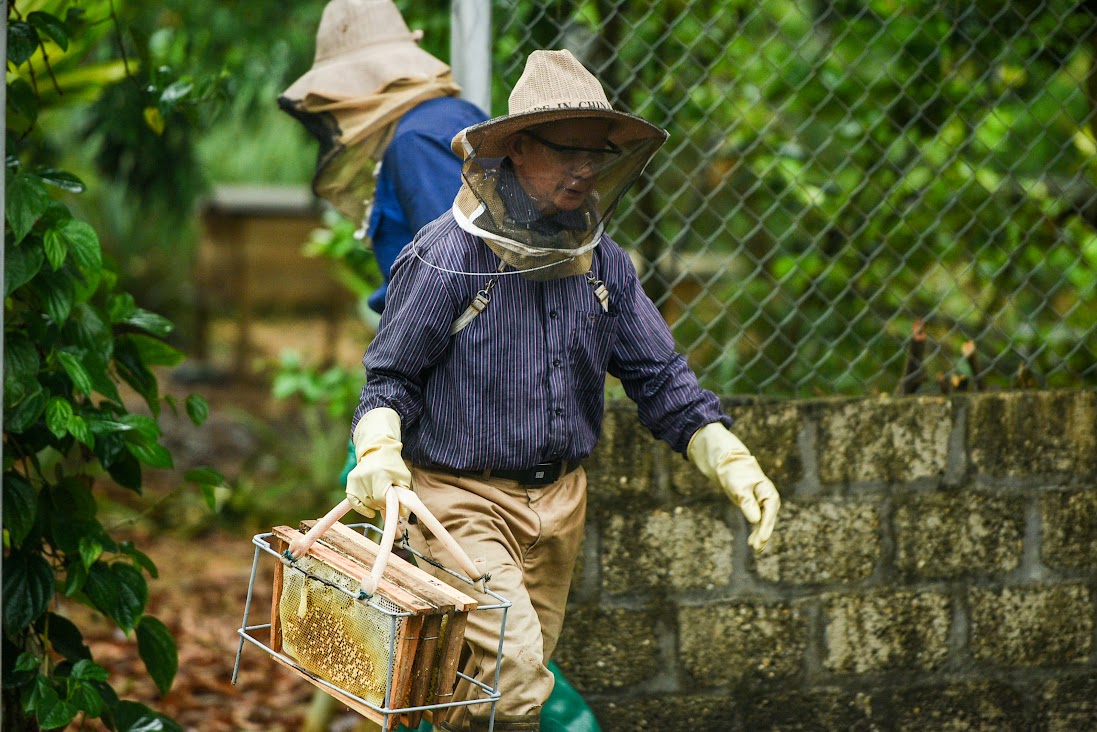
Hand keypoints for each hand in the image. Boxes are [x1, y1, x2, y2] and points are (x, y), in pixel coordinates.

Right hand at [346, 407, 411, 518]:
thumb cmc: (393, 464)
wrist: (378, 449)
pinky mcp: (351, 480)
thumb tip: (402, 515)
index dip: (389, 504)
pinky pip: (353, 501)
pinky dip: (361, 508)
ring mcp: (357, 478)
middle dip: (382, 504)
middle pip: (373, 502)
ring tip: (381, 496)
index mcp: (380, 475)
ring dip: (374, 504)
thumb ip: (403, 496)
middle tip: (388, 500)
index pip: (381, 499)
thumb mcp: (403, 478)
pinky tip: (370, 513)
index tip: (394, 504)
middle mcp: (366, 476)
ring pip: (365, 503)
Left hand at [687, 422, 780, 551]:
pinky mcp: (755, 507)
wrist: (729, 464)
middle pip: (768, 520)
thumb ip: (747, 503)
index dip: (766, 527)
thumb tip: (755, 521)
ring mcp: (762, 504)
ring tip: (755, 549)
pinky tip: (752, 543)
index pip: (770, 512)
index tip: (762, 539)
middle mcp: (769, 500)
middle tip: (757, 548)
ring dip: (759, 535)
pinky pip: (758, 522)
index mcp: (769, 493)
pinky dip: (755, 531)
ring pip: (763, 523)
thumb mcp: (739, 488)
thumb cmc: (735, 473)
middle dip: (763, 534)